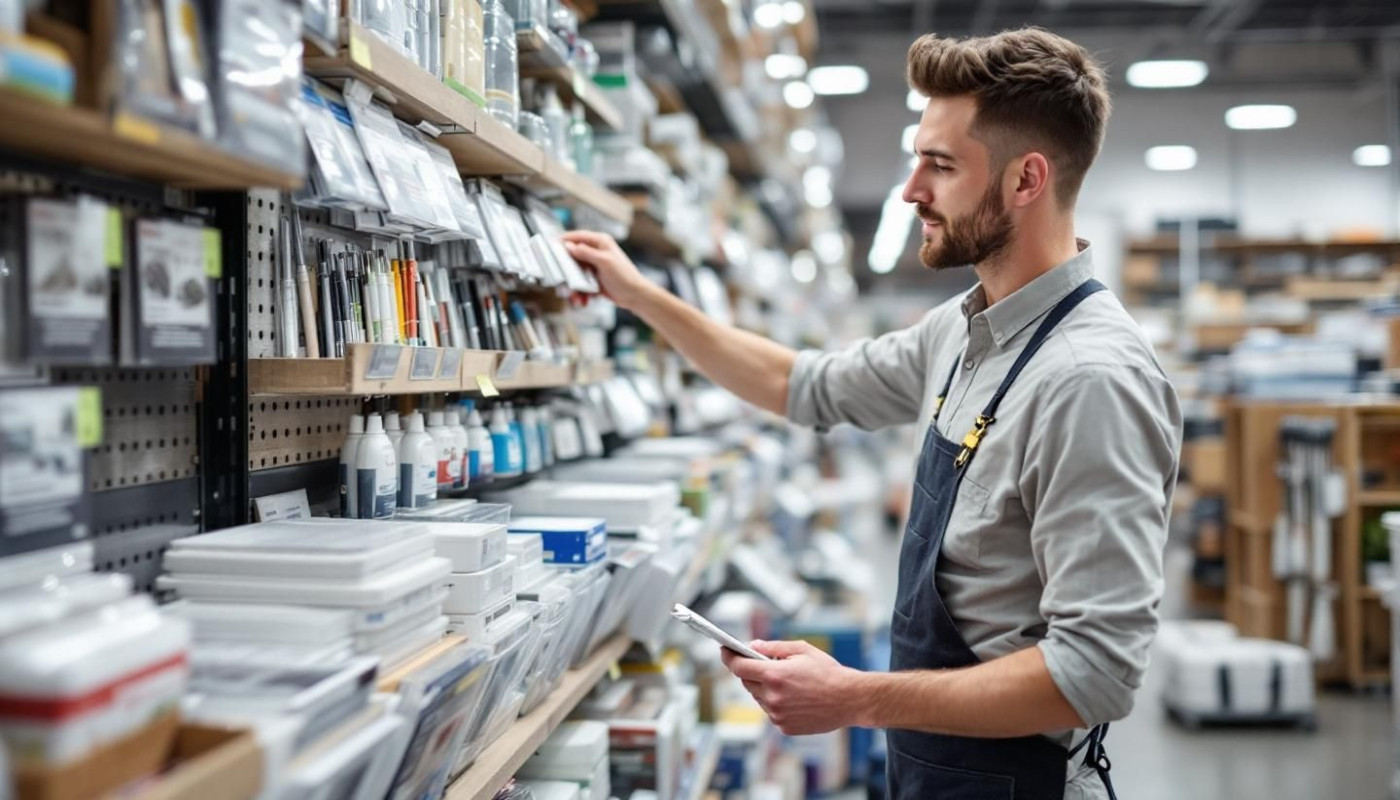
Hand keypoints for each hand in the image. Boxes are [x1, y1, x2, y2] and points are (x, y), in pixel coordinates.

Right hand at [561, 231, 652, 308]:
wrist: (635, 296)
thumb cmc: (625, 276)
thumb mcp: (604, 262)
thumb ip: (586, 253)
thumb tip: (569, 246)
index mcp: (601, 242)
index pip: (578, 236)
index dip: (564, 240)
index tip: (551, 244)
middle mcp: (596, 251)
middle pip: (573, 256)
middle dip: (567, 270)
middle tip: (561, 279)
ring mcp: (594, 265)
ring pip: (575, 272)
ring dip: (574, 285)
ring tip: (576, 297)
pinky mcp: (594, 278)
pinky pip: (581, 283)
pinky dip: (580, 292)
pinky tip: (584, 299)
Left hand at [720, 640, 867, 734]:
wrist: (850, 700)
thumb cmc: (828, 672)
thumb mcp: (802, 650)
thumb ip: (773, 647)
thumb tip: (752, 646)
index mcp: (774, 675)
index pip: (739, 666)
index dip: (728, 657)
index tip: (724, 650)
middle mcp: (772, 697)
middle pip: (747, 681)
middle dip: (751, 670)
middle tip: (762, 662)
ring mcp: (777, 715)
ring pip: (758, 697)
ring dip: (764, 687)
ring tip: (786, 681)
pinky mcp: (784, 727)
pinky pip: (771, 711)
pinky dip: (776, 702)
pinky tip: (794, 696)